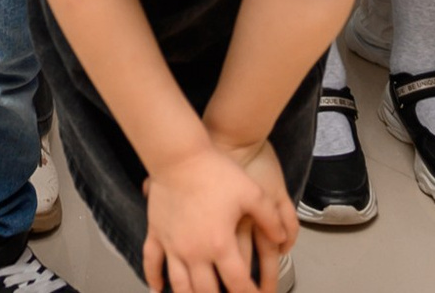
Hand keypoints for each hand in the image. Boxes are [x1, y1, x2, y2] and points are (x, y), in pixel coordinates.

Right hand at [141, 141, 289, 292]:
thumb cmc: (216, 171)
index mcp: (220, 244)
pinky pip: (152, 263)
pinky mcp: (157, 233)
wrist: (180, 156)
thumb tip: (281, 239)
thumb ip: (270, 218)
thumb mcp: (252, 192)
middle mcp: (195, 252)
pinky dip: (154, 279)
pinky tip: (158, 289)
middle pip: (207, 291)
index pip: (238, 282)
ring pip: (180, 285)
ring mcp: (173, 245)